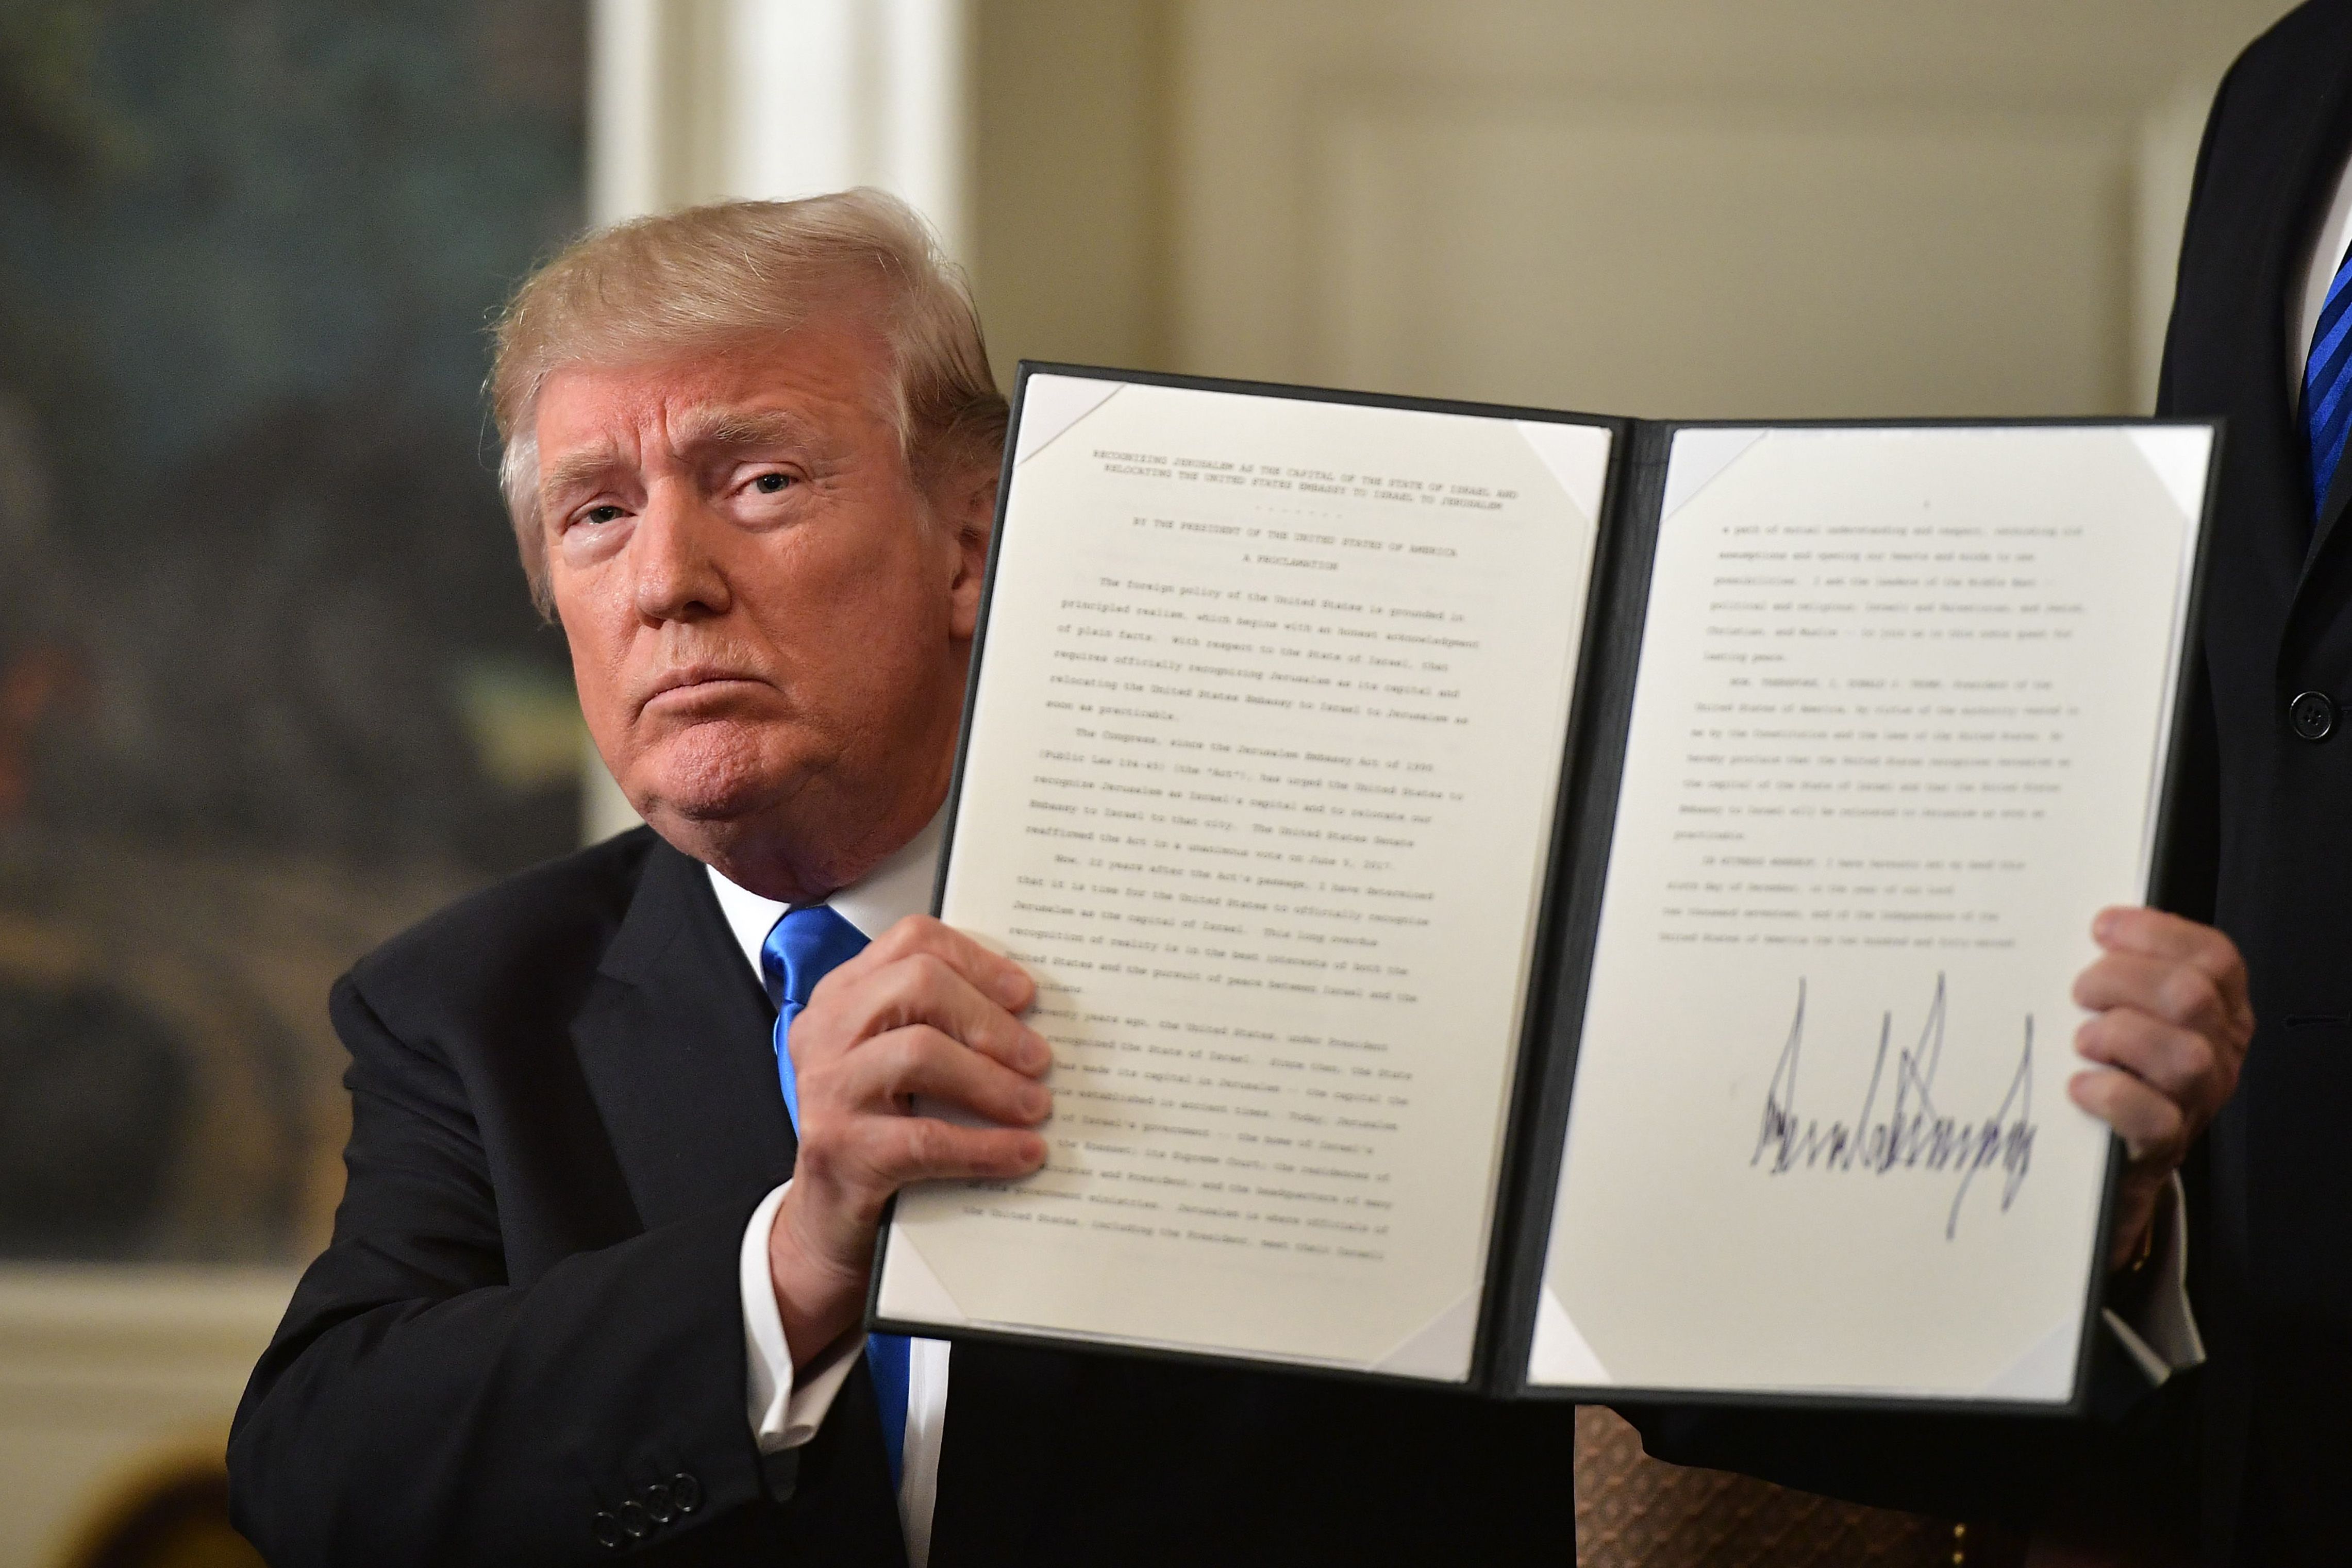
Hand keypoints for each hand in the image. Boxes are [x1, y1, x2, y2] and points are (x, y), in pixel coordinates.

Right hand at [767, 916, 1051, 1363]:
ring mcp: (827, 1089)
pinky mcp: (840, 1149)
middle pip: (917, 983)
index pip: (912, 942)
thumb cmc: (876, 1133)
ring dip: (993, 1079)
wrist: (828, 1221)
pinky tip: (1023, 1153)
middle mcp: (826, 1032)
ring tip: (1035, 1105)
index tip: (1025, 994)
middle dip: (990, 1019)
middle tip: (1038, 1057)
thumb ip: (945, 1027)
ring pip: (920, 1052)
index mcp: (843, 998)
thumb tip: (1035, 1019)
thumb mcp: (901, 1066)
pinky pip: (926, 1137)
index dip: (978, 961)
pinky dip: (985, 1145)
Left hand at [2070, 907, 2250, 1271]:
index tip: (2101, 928)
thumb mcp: (2130, 1007)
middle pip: (2191, 997)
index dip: (2158, 933)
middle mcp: (2220, 1049)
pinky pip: (2153, 1117)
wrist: (2112, 1150)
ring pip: (2184, 1056)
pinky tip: (2079, 1085)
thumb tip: (2079, 929)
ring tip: (2082, 1041)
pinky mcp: (2167, 1144)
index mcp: (2218, 1006)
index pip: (2214, 957)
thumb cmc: (2116, 1062)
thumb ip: (2121, 970)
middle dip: (2122, 981)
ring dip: (2119, 1036)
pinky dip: (2108, 1094)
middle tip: (2080, 992)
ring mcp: (2199, 1098)